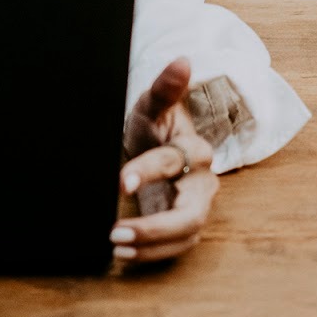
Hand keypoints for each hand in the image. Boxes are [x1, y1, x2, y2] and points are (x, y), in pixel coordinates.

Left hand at [112, 57, 218, 265]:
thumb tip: (182, 61)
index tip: (120, 181)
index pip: (171, 163)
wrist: (162, 146)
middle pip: (189, 213)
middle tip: (116, 232)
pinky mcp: (186, 225)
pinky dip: (151, 254)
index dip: (146, 172)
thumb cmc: (156, 126)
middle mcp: (201, 182)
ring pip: (184, 235)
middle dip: (154, 227)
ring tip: (115, 247)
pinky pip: (176, 247)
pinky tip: (123, 255)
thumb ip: (165, 88)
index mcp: (193, 150)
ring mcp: (196, 207)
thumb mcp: (154, 106)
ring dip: (150, 245)